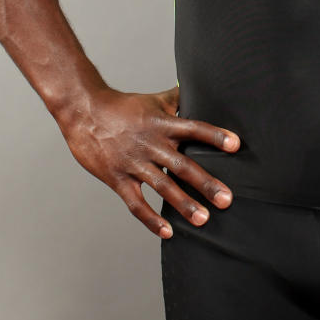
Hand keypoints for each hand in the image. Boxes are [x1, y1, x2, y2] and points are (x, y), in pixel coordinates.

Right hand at [57, 84, 239, 238]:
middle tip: (226, 199)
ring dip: (184, 204)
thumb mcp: (152, 100)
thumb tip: (197, 87)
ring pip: (162, 187)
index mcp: (161, 124)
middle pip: (182, 165)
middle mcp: (150, 145)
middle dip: (205, 183)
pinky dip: (151, 219)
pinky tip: (167, 232)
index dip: (214, 136)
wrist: (83, 112)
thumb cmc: (121, 107)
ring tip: (203, 219)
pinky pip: (136, 203)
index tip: (235, 145)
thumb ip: (177, 98)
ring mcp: (134, 163)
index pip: (193, 129)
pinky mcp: (117, 179)